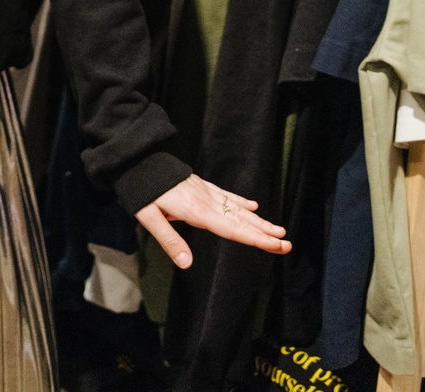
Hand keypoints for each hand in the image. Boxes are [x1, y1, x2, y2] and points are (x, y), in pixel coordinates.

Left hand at [136, 174, 290, 269]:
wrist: (138, 160)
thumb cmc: (141, 191)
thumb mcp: (149, 217)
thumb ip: (169, 241)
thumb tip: (187, 265)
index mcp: (197, 211)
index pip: (232, 229)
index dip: (255, 239)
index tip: (276, 246)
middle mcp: (206, 201)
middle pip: (240, 221)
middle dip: (264, 233)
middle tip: (287, 244)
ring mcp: (205, 192)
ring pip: (237, 209)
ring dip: (258, 221)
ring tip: (278, 230)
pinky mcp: (201, 185)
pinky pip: (226, 195)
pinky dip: (241, 202)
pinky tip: (253, 207)